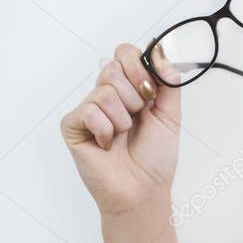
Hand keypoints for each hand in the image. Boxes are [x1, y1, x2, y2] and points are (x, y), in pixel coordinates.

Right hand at [60, 42, 181, 216]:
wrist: (143, 189)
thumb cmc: (155, 157)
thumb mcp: (170, 114)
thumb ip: (169, 82)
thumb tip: (160, 53)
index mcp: (129, 88)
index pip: (125, 53)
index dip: (138, 66)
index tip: (150, 90)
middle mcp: (107, 95)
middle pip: (113, 68)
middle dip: (134, 96)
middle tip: (137, 117)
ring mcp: (88, 110)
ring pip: (104, 91)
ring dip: (122, 118)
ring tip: (122, 136)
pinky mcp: (72, 126)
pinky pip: (89, 111)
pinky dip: (105, 129)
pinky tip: (106, 144)